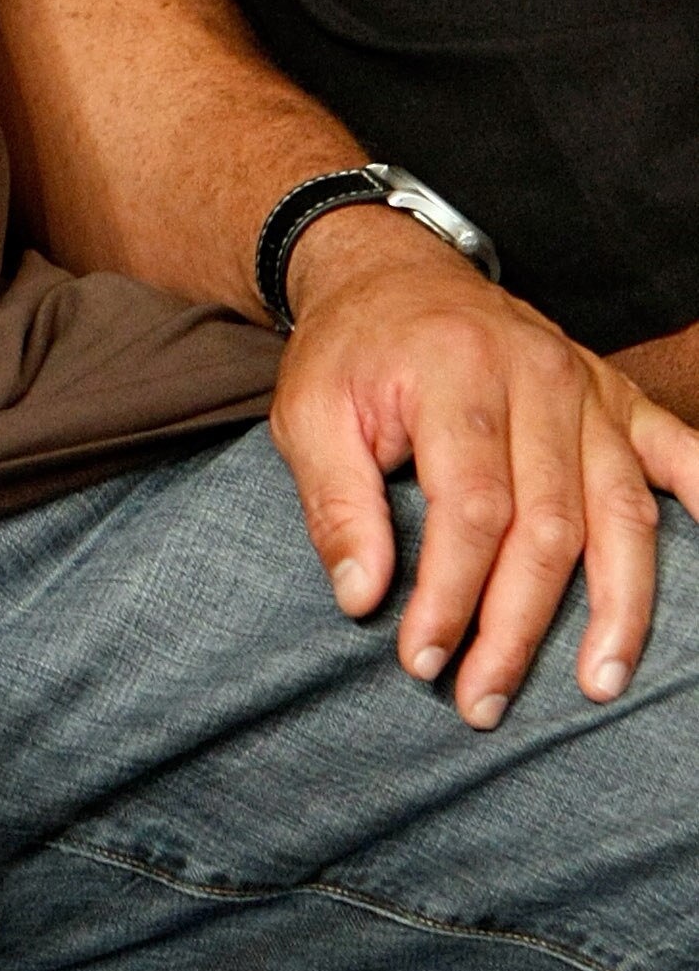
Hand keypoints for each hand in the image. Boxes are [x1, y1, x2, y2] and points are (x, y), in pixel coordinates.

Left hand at [272, 207, 698, 725]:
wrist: (389, 271)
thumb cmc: (349, 351)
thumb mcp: (308, 412)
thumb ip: (336, 503)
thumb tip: (362, 599)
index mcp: (457, 371)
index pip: (472, 508)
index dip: (452, 595)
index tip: (424, 659)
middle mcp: (537, 374)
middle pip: (550, 524)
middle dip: (519, 625)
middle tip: (483, 700)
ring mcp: (587, 385)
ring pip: (621, 511)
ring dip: (617, 606)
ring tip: (597, 682)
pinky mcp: (616, 394)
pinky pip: (678, 449)